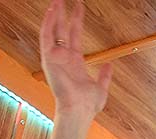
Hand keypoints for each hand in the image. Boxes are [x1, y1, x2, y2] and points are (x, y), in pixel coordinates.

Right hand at [40, 0, 112, 121]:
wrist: (78, 110)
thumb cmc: (86, 105)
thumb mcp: (101, 87)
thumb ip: (104, 75)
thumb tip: (109, 66)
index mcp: (74, 63)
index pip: (74, 36)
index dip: (76, 20)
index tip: (79, 7)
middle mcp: (63, 59)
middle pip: (62, 30)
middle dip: (63, 14)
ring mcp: (55, 58)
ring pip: (52, 30)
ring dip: (54, 15)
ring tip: (57, 0)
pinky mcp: (48, 58)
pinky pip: (46, 36)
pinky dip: (47, 23)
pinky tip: (52, 10)